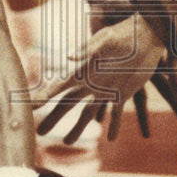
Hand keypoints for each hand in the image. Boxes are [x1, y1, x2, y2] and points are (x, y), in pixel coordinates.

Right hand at [34, 13, 164, 143]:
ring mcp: (107, 89)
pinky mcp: (124, 92)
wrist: (147, 35)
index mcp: (84, 70)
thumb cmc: (125, 34)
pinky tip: (111, 139)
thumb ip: (88, 48)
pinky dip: (114, 126)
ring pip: (88, 112)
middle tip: (39, 133)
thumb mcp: (106, 39)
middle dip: (54, 117)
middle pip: (68, 103)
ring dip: (79, 127)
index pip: (59, 86)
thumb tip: (69, 57)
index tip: (29, 107)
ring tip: (69, 142)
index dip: (44, 97)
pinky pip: (116, 113)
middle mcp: (92, 82)